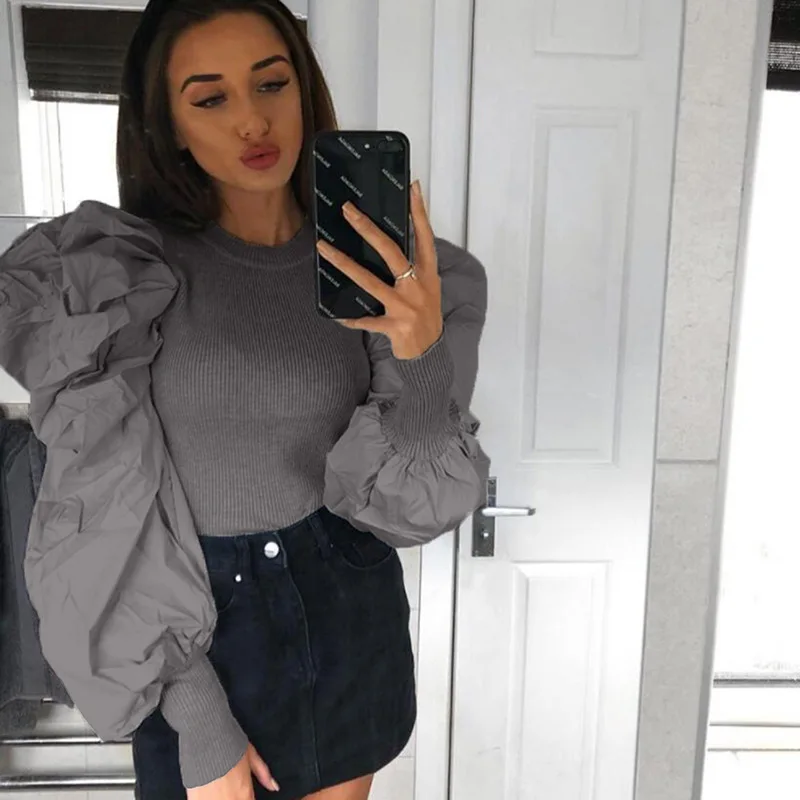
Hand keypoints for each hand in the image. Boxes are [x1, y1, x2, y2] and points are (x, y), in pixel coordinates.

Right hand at [186, 743, 278, 798]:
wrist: (206, 737)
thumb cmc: (230, 745)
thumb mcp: (252, 756)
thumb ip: (263, 774)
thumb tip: (274, 786)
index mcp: (245, 795)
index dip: (247, 799)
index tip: (243, 795)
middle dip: (234, 798)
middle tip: (230, 790)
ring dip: (221, 798)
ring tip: (219, 790)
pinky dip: (208, 799)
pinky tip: (209, 793)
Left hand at [316, 180, 442, 360]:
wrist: (430, 353)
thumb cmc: (425, 316)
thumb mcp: (428, 289)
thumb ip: (414, 268)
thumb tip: (390, 244)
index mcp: (428, 274)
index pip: (424, 237)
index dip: (420, 213)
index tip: (413, 187)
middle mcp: (418, 286)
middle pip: (391, 251)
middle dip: (368, 228)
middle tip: (347, 210)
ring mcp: (406, 307)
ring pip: (370, 281)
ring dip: (344, 263)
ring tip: (323, 248)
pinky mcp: (395, 326)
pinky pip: (367, 320)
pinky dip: (352, 319)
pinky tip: (336, 315)